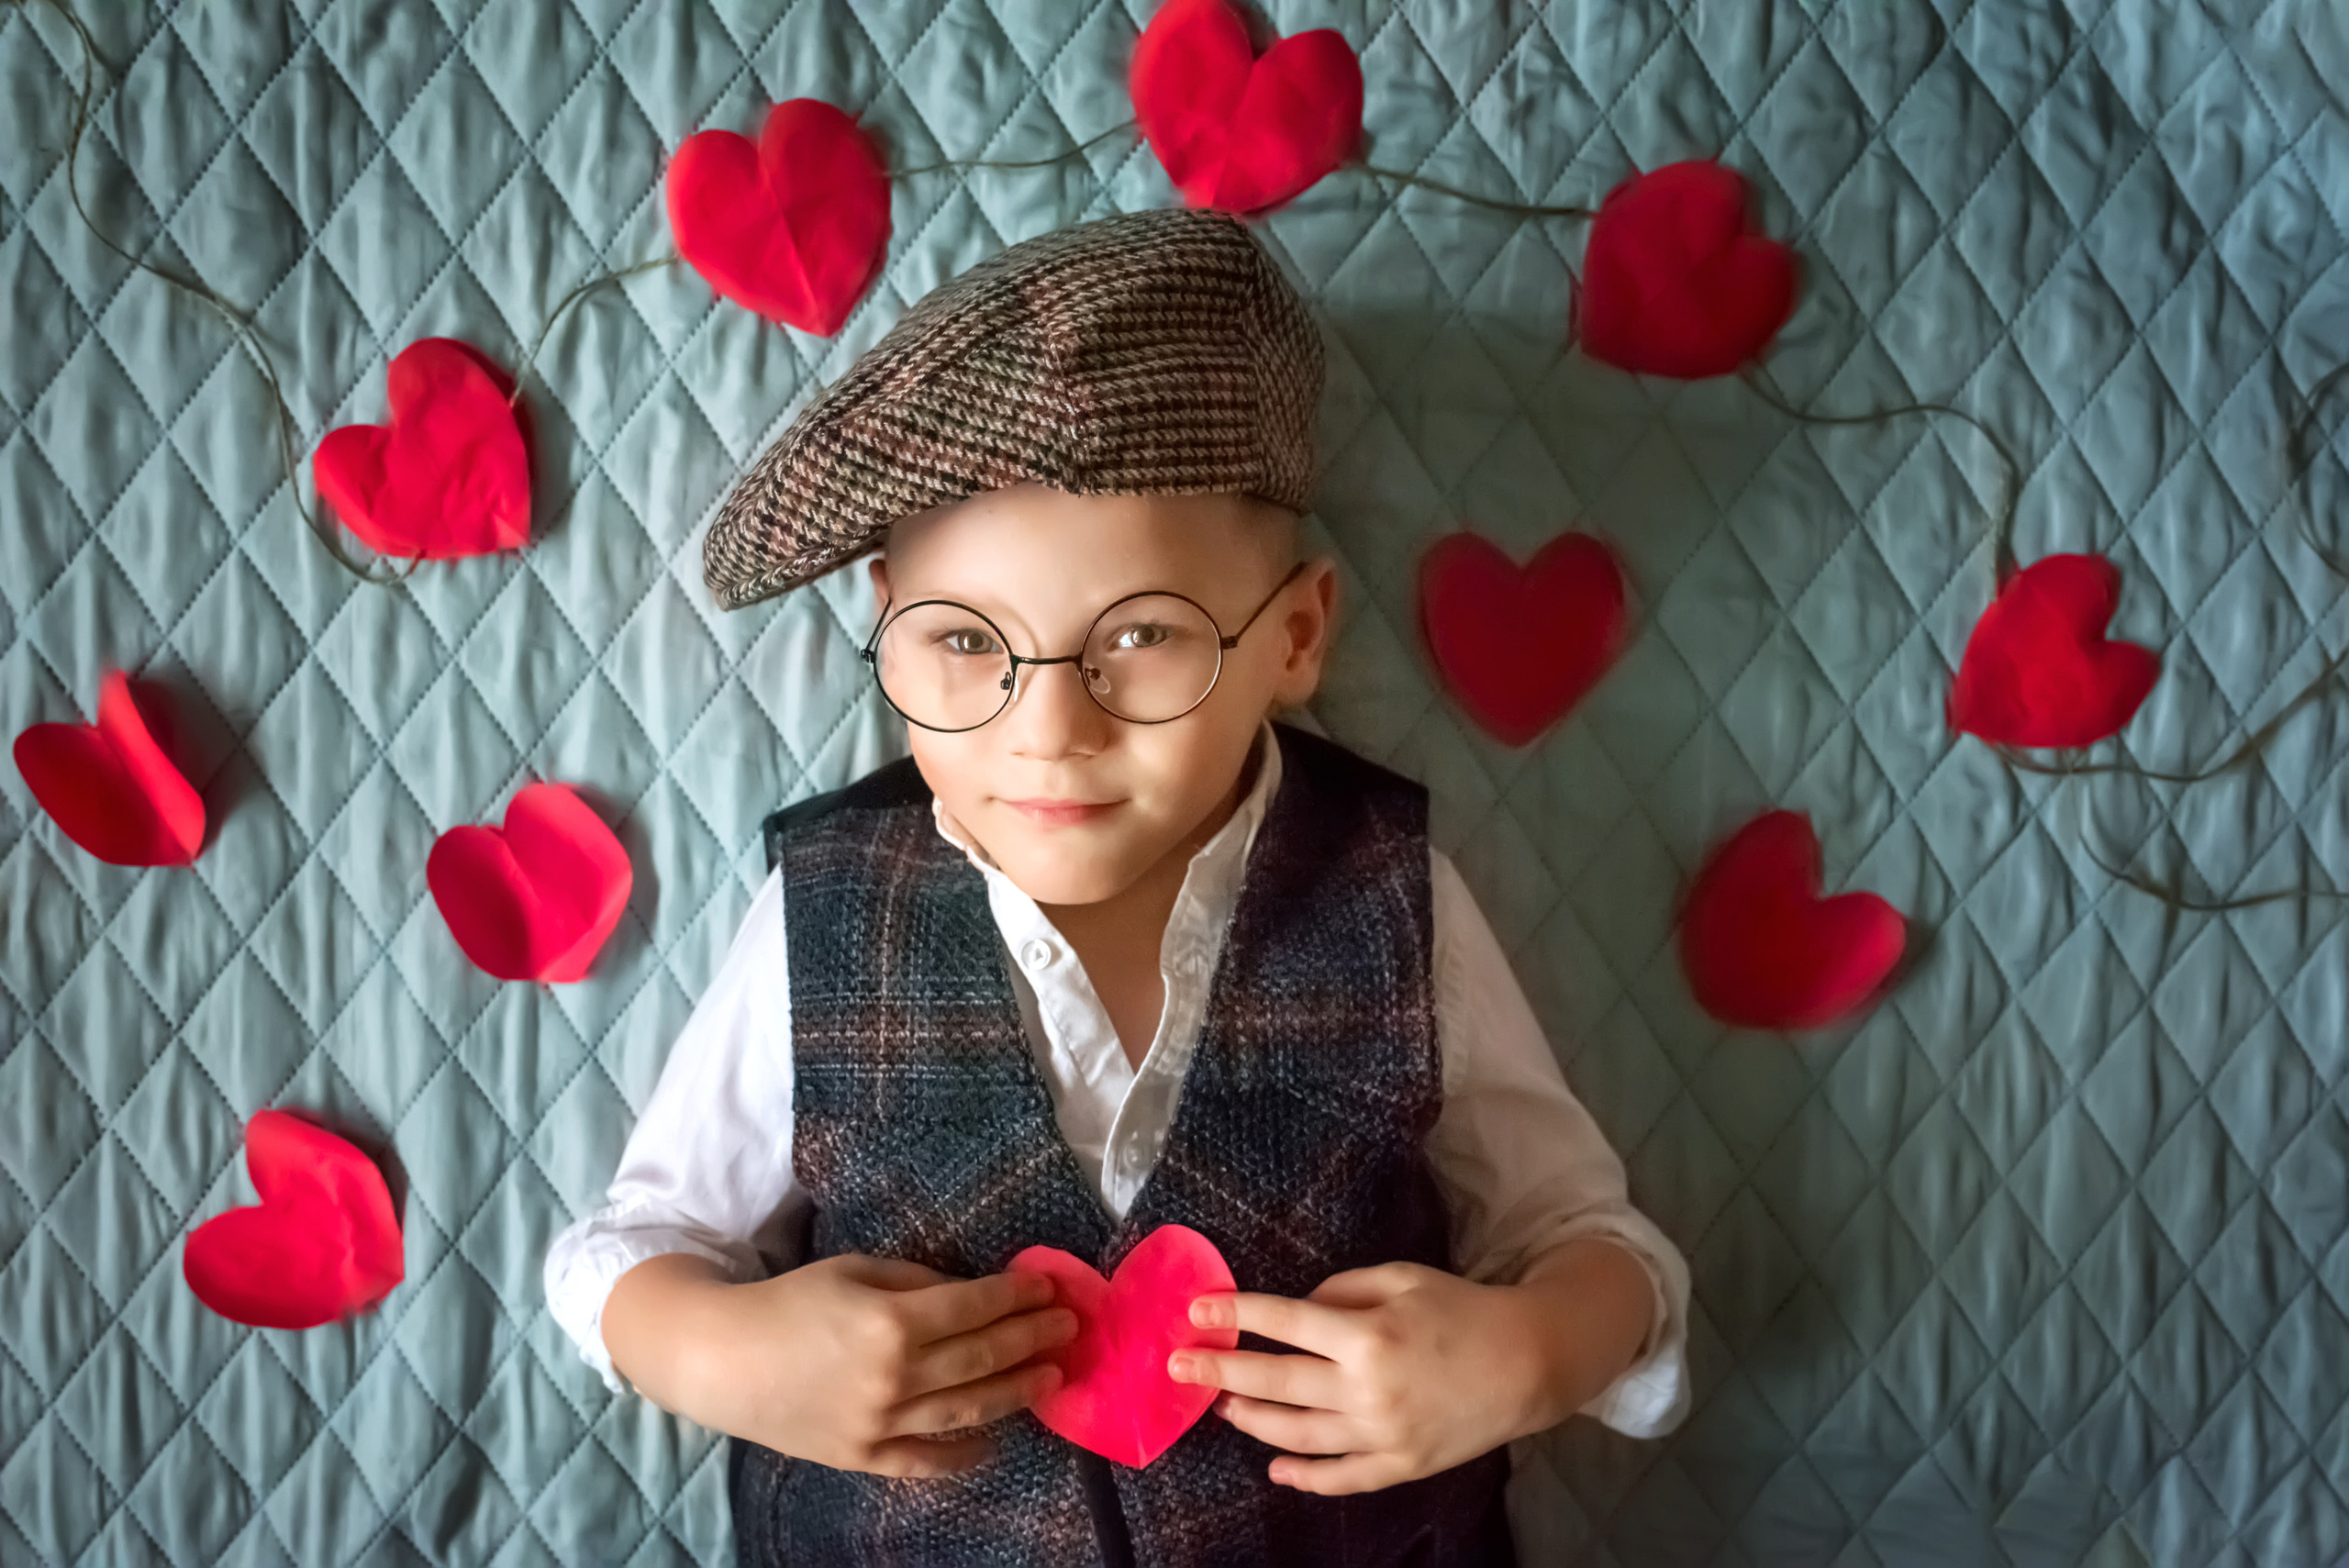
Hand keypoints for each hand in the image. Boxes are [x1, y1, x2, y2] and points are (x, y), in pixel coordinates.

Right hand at [648, 1252, 1079, 1478]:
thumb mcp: (854, 1270)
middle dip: (1034, 1337)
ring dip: (1018, 1391)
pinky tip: (996, 1439)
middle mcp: (894, 1377)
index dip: (1018, 1294)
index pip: (975, 1307)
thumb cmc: (789, 1302)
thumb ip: (916, 1280)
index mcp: (891, 1321)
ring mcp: (881, 1424)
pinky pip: (926, 1460)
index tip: (1050, 1285)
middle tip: (1071, 1325)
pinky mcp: (864, 1458)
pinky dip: (965, 1454)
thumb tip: (971, 1291)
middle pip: (982, 1357)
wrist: (723, 1360)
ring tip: (1052, 1376)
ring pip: (968, 1411)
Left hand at [1165, 1260, 1544, 1494]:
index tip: (1195, 1312)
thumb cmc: (1462, 1309)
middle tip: (1179, 1366)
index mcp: (1367, 1335)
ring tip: (1221, 1406)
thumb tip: (1295, 1310)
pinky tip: (1275, 1468)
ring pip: (1296, 1435)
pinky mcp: (1399, 1465)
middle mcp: (1366, 1389)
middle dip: (1221, 1371)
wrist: (1528, 1362)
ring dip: (1251, 1420)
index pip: (1284, 1323)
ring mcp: (1381, 1435)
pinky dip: (1304, 1477)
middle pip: (1276, 1382)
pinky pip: (1340, 1479)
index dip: (1235, 1315)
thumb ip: (1343, 1290)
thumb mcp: (1402, 1278)